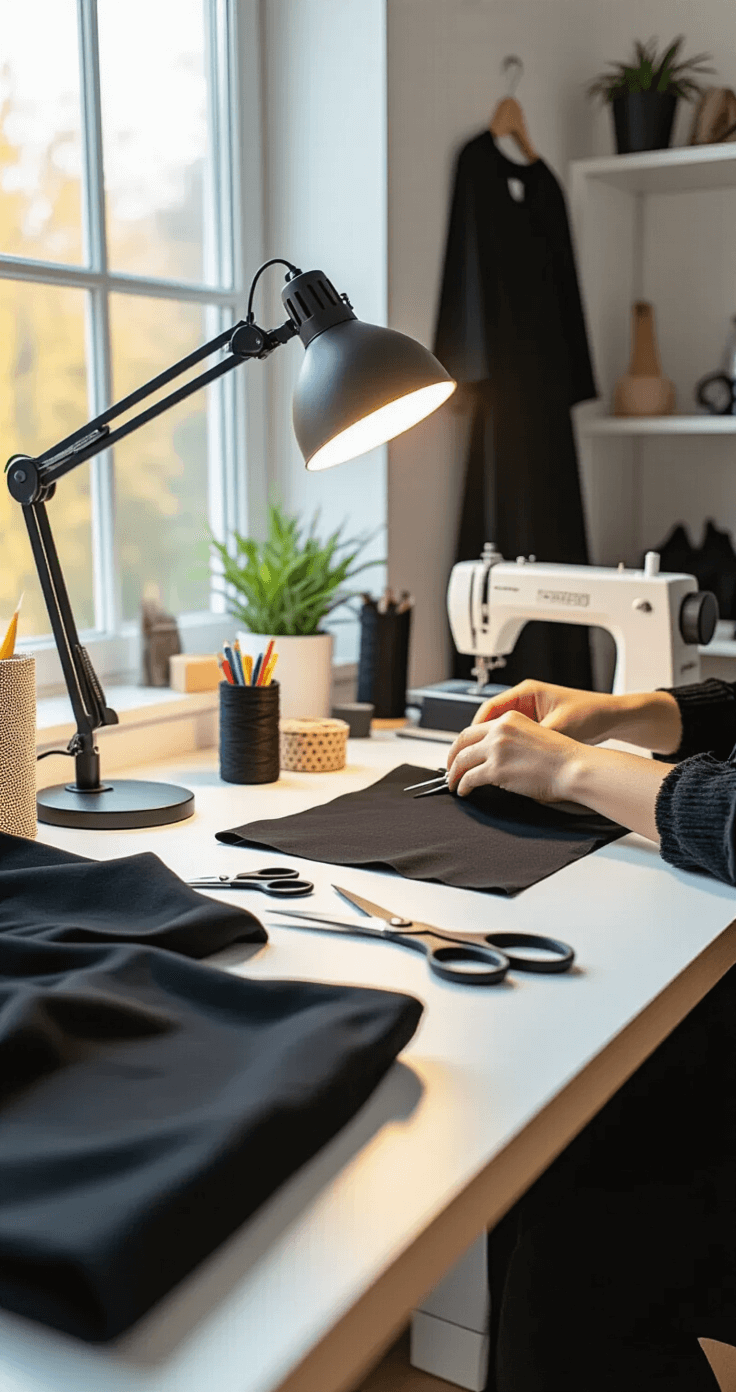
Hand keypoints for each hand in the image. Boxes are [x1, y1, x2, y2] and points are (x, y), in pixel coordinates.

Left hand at [447, 709, 580, 803]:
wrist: (574, 767)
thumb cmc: (562, 758)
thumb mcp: (533, 736)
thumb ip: (511, 741)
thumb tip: (495, 757)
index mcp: (509, 719)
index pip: (475, 729)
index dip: (462, 743)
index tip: (459, 753)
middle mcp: (500, 730)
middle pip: (462, 742)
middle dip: (452, 758)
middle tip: (449, 770)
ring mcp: (496, 749)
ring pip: (461, 760)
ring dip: (454, 774)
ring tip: (453, 784)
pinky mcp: (496, 769)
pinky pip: (469, 778)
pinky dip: (462, 785)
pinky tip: (464, 791)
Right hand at [471, 679, 681, 754]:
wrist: (612, 717)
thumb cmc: (590, 714)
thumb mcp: (560, 726)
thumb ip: (536, 737)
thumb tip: (514, 753)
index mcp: (527, 692)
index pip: (489, 708)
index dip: (475, 729)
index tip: (466, 746)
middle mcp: (525, 700)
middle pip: (489, 719)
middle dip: (477, 739)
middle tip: (466, 758)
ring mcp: (530, 712)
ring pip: (499, 729)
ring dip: (490, 745)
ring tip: (480, 763)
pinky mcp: (537, 725)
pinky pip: (512, 737)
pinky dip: (505, 749)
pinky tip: (502, 763)